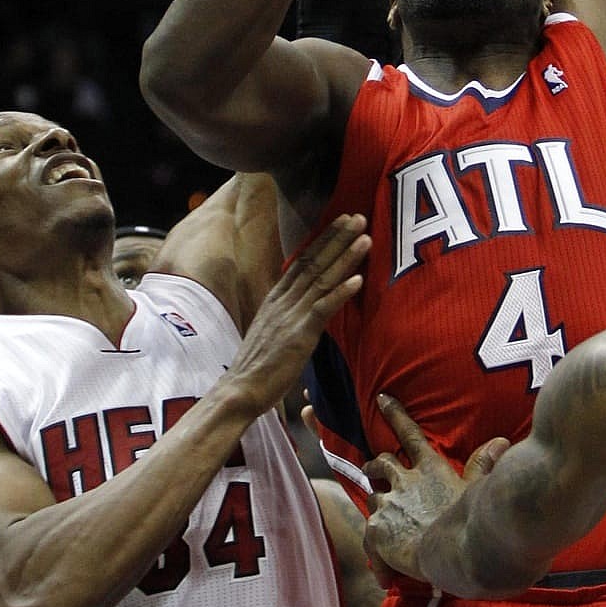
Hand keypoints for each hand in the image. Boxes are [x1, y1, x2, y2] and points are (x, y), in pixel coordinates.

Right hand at [226, 218, 369, 416]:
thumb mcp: (272, 329)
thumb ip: (289, 313)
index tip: (341, 223)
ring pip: (321, 280)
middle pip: (314, 263)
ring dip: (345, 258)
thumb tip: (307, 304)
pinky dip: (341, 293)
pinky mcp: (299, 335)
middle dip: (337, 239)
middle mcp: (283, 301)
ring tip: (365, 239)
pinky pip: (323, 309)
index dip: (324, 240)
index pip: (302, 261)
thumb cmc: (258, 365)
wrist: (240, 389)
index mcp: (276, 298)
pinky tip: (358, 280)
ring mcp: (291, 316)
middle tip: (358, 218)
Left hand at [362, 395, 506, 580]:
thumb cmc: (474, 520)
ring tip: (379, 524)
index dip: (395, 414)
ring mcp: (389, 504)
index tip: (382, 398)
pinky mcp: (377, 529)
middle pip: (381, 463)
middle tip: (371, 468)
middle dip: (375, 465)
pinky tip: (385, 576)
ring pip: (371, 497)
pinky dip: (376, 557)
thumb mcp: (479, 489)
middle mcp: (405, 482)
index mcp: (431, 469)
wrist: (456, 552)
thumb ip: (485, 466)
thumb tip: (502, 441)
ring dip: (376, 506)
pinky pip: (369, 540)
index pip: (410, 434)